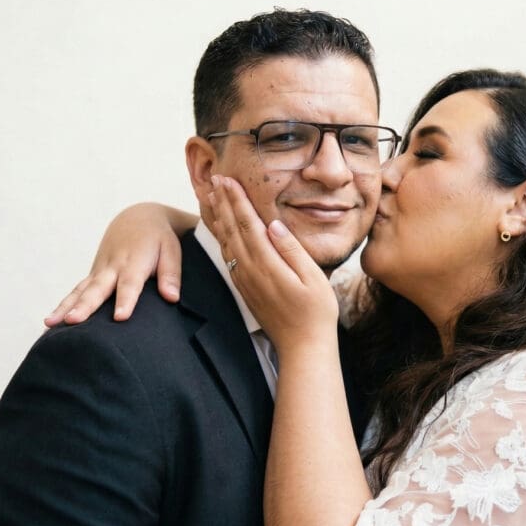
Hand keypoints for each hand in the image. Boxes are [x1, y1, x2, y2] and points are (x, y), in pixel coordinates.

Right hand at [45, 203, 186, 325]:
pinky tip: (50, 322)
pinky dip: (63, 304)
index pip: (129, 284)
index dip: (125, 300)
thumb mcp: (171, 251)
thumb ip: (171, 274)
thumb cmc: (158, 239)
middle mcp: (112, 267)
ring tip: (51, 323)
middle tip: (73, 321)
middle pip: (97, 288)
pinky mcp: (92, 276)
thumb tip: (172, 297)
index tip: (119, 317)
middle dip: (85, 305)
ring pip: (80, 290)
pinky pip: (76, 291)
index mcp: (134, 262)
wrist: (137, 218)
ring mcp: (99, 271)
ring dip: (66, 306)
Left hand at [208, 175, 337, 353]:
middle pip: (231, 228)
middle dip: (221, 201)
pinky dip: (221, 236)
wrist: (303, 347)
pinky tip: (220, 228)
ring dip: (217, 217)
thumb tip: (273, 225)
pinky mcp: (245, 288)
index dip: (236, 200)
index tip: (226, 179)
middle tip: (212, 178)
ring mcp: (245, 280)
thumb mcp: (313, 278)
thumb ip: (291, 250)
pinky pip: (228, 255)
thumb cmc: (316, 312)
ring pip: (225, 241)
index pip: (247, 223)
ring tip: (209, 197)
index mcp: (267, 264)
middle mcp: (250, 270)